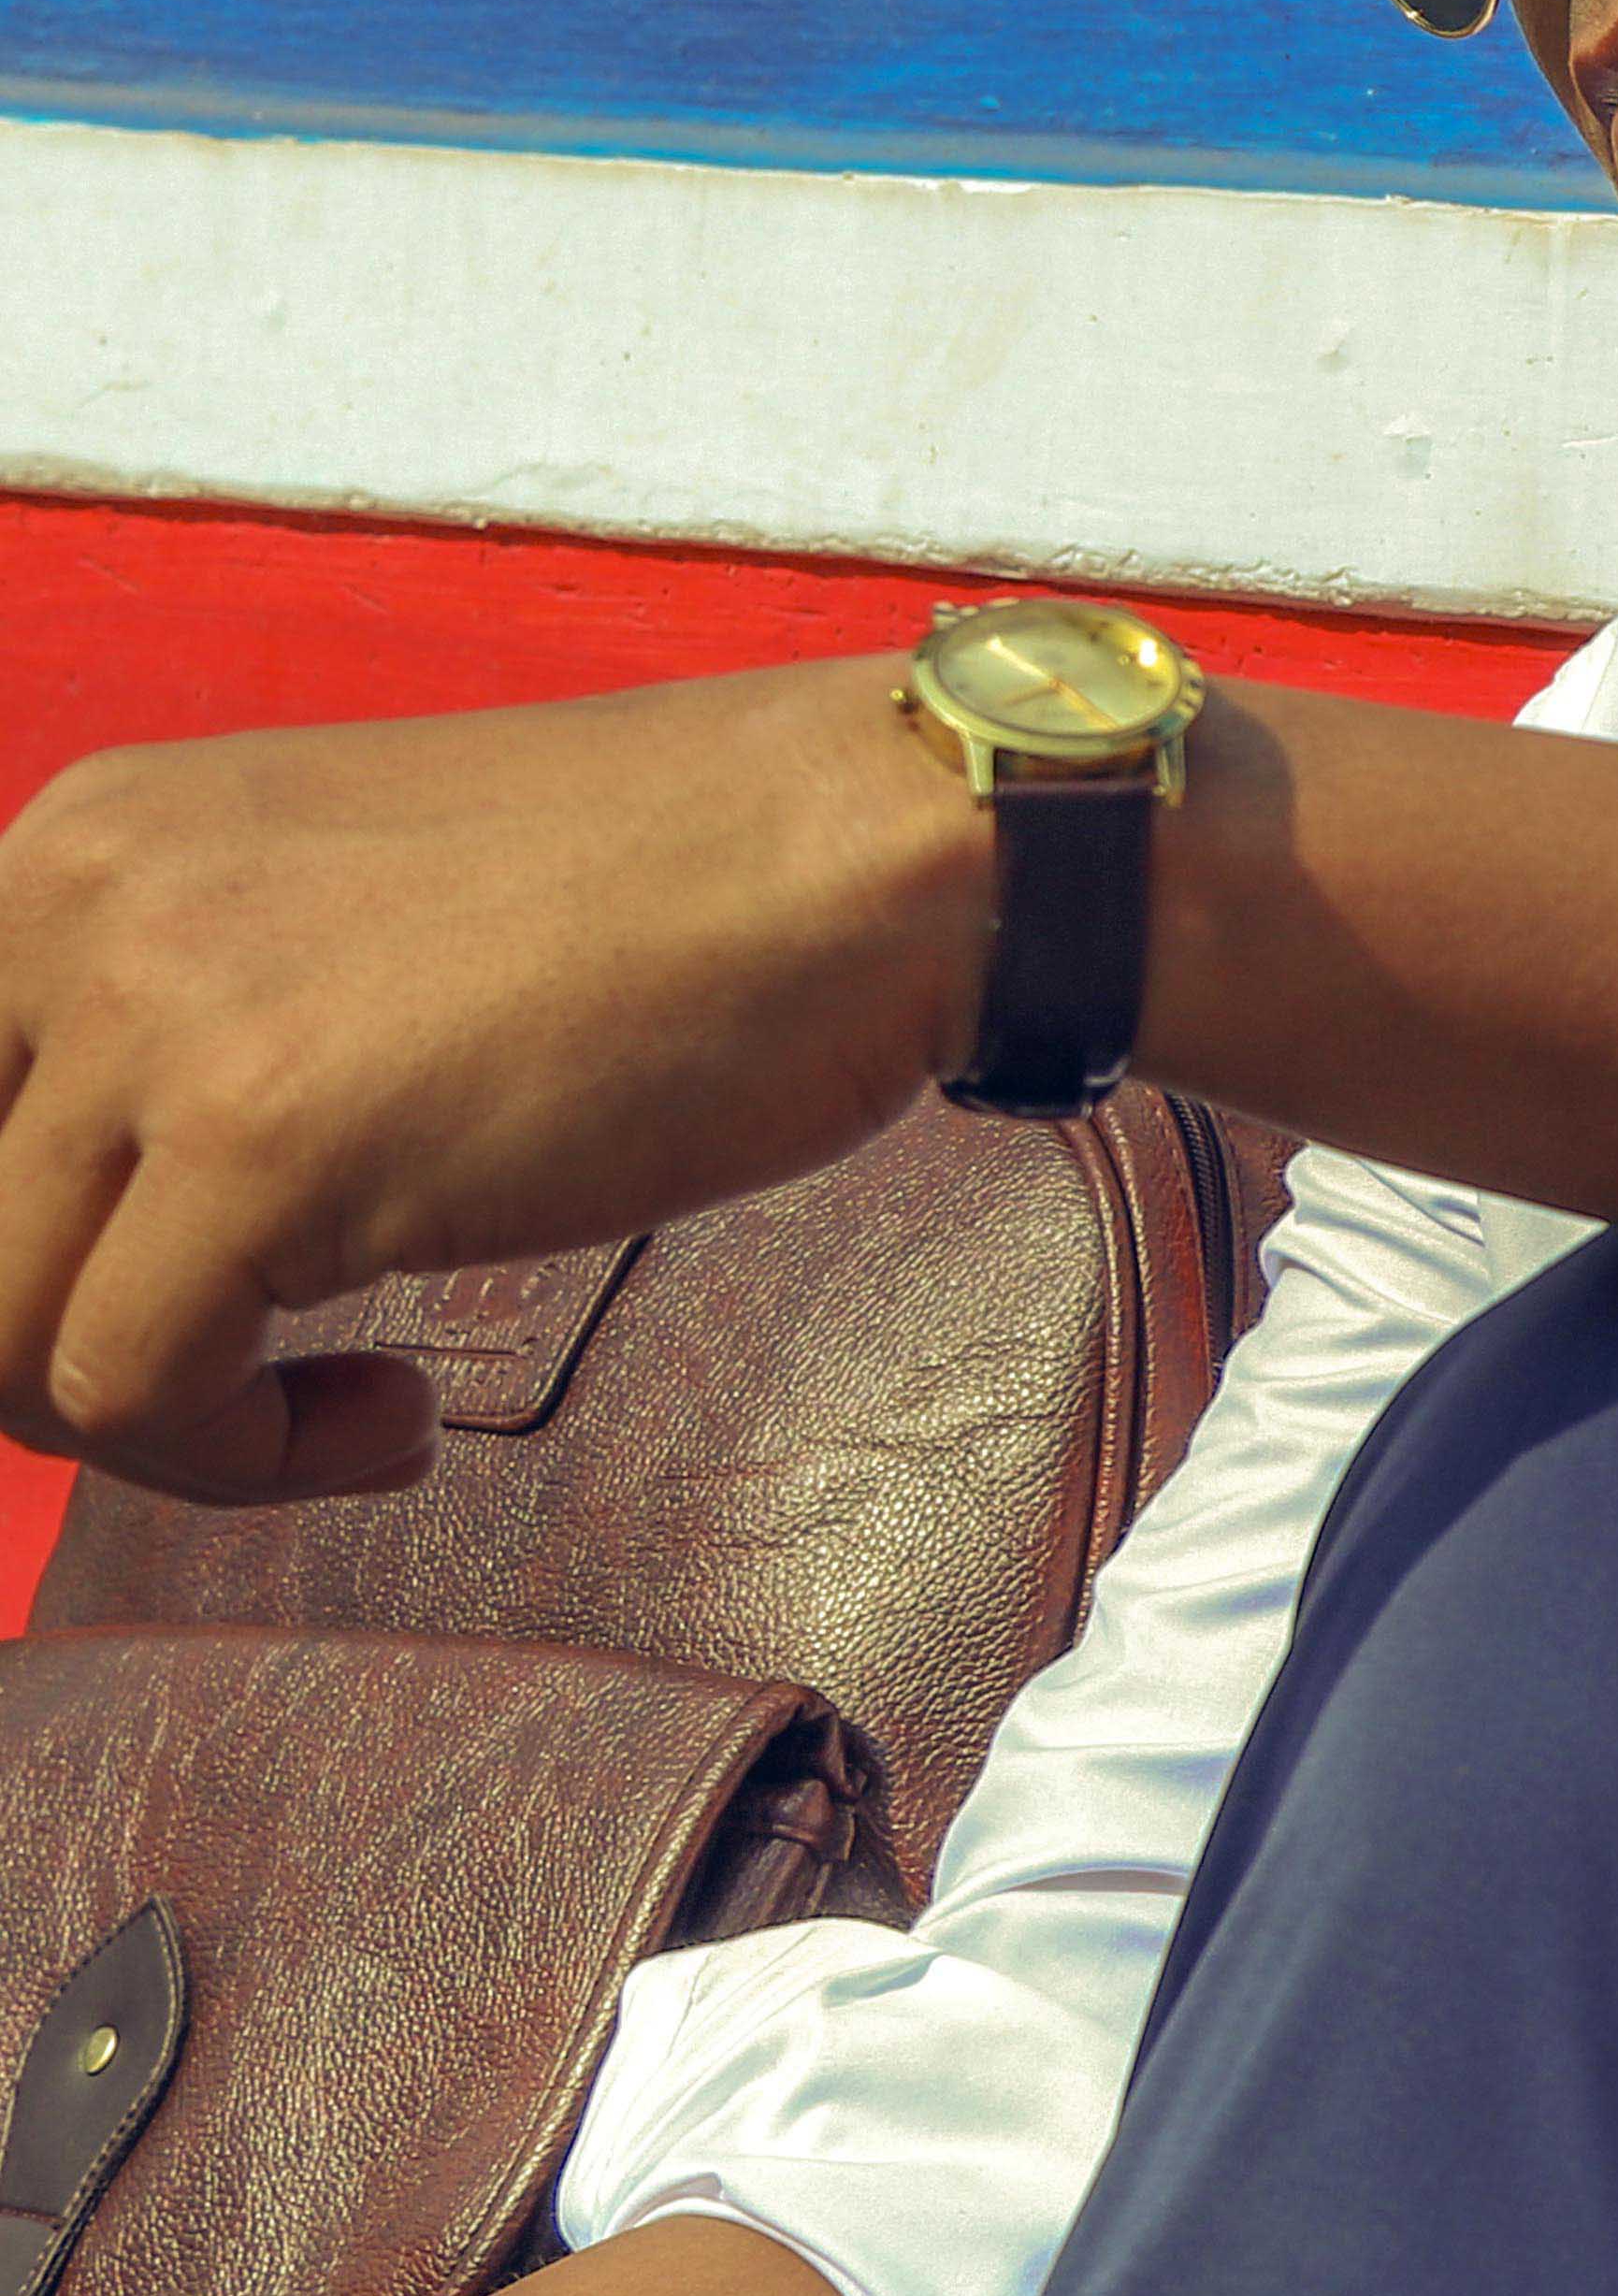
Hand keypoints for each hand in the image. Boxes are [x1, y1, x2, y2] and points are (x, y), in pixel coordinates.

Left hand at [0, 663, 989, 1504]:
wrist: (857, 853)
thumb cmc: (675, 896)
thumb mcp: (349, 914)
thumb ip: (200, 1016)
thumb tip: (116, 1218)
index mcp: (89, 835)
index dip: (39, 1255)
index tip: (179, 1304)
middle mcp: (83, 897)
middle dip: (76, 1352)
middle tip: (248, 1374)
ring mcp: (158, 1011)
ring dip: (157, 1424)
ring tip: (329, 1402)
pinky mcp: (257, 1137)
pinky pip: (126, 1394)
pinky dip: (244, 1460)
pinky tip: (393, 1413)